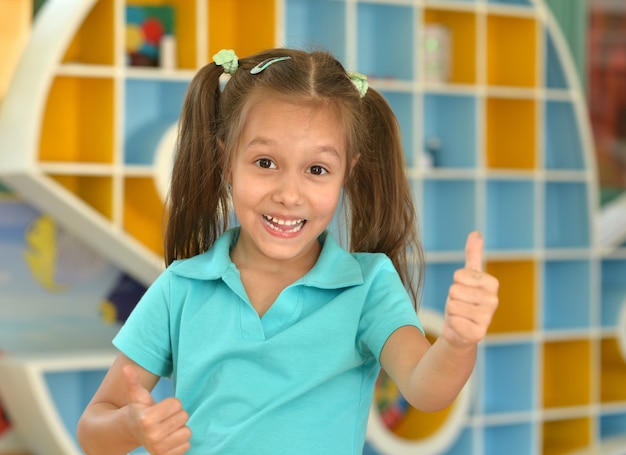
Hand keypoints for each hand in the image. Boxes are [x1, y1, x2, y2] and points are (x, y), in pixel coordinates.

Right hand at [124, 365, 191, 454]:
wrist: (134, 433)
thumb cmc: (139, 411)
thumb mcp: (136, 396)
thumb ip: (133, 381)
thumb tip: (127, 367)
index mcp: (146, 419)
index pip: (177, 404)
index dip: (172, 403)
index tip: (161, 407)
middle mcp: (152, 435)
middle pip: (184, 416)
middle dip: (177, 415)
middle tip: (165, 418)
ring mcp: (159, 449)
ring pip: (187, 432)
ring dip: (180, 428)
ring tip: (167, 428)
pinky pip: (187, 445)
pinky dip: (180, 441)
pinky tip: (169, 438)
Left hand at [442, 231, 498, 347]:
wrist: (460, 329)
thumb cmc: (463, 299)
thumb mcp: (467, 276)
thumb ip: (473, 254)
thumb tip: (476, 233)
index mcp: (492, 283)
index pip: (459, 275)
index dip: (456, 282)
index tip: (464, 289)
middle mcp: (494, 300)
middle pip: (454, 290)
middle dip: (452, 298)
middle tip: (461, 304)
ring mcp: (487, 318)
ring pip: (452, 305)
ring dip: (452, 311)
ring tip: (461, 315)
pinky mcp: (478, 334)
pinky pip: (453, 322)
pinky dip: (453, 324)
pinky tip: (461, 327)